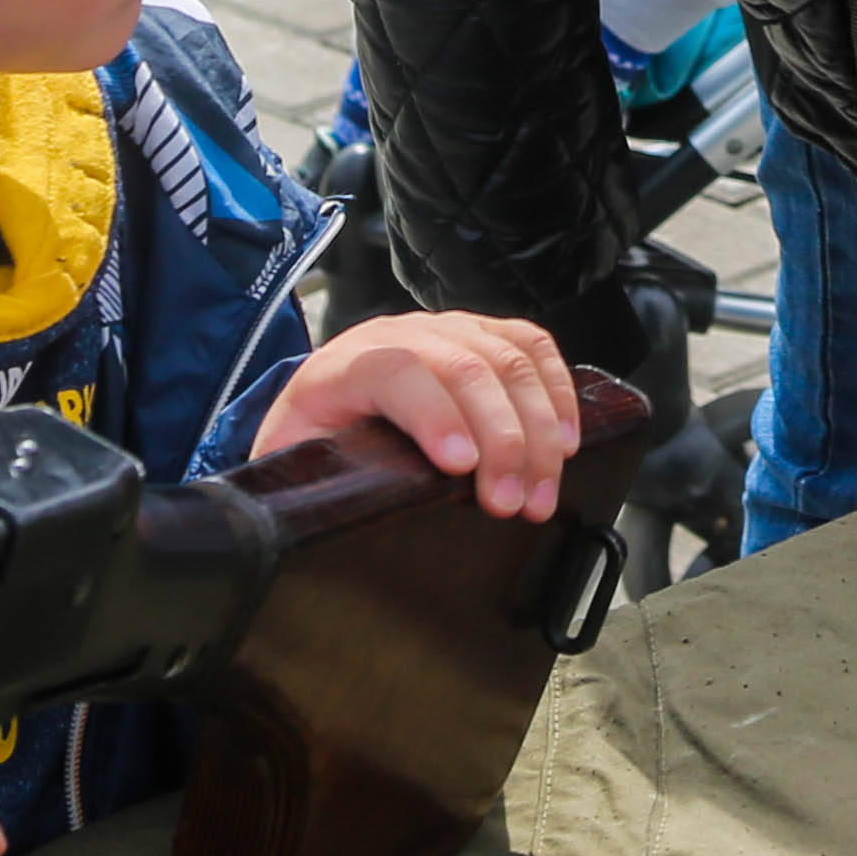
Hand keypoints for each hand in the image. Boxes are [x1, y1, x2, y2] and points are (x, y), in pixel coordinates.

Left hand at [259, 309, 588, 515]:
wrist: (319, 404)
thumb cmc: (310, 442)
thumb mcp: (290, 465)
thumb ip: (306, 486)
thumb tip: (332, 527)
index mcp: (342, 365)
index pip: (396, 370)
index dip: (434, 414)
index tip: (462, 467)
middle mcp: (399, 334)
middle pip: (466, 366)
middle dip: (502, 438)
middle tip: (514, 502)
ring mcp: (446, 328)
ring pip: (507, 358)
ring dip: (538, 427)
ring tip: (542, 490)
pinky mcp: (483, 333)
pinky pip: (532, 346)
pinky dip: (557, 393)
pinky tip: (566, 440)